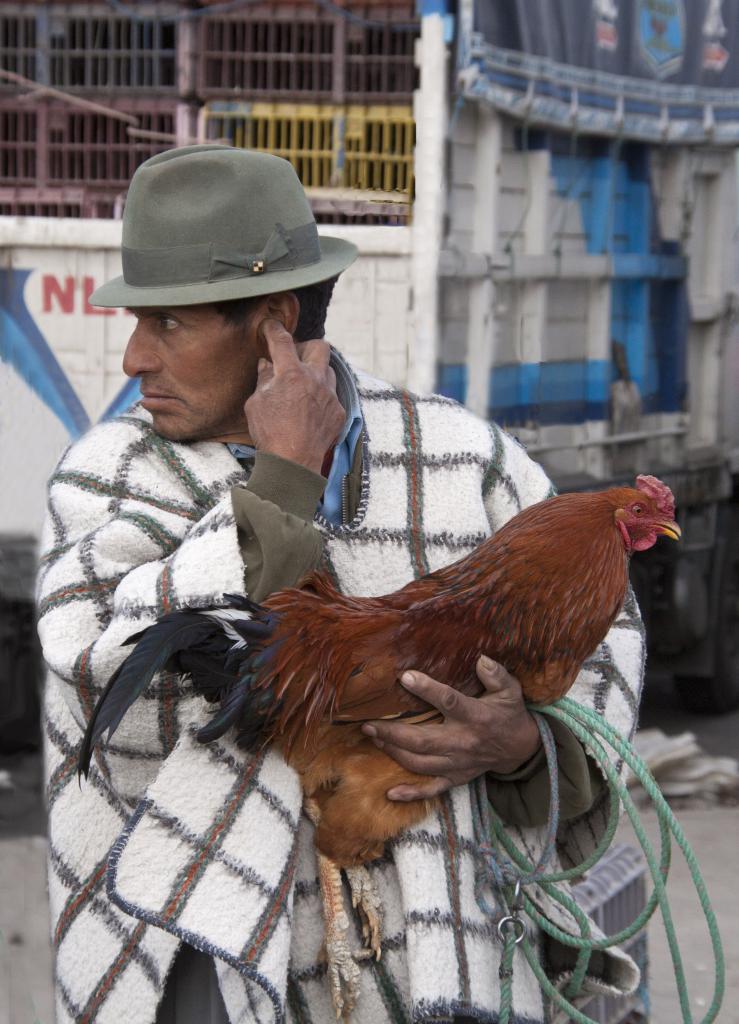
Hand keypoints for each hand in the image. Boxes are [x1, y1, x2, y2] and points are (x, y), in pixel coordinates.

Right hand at [244, 319, 345, 473]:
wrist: (293, 464)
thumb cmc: (269, 434)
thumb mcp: (256, 404)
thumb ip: (263, 380)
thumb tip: (267, 365)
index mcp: (291, 374)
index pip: (282, 340)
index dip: (273, 329)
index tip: (269, 326)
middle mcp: (315, 380)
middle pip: (320, 345)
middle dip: (306, 347)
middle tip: (293, 358)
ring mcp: (330, 396)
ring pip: (328, 370)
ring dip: (315, 372)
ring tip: (302, 385)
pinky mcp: (339, 412)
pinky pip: (332, 395)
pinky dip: (320, 396)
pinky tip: (309, 409)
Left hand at [361, 657, 540, 800]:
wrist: (520, 749)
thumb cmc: (509, 714)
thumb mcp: (510, 690)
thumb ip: (497, 674)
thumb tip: (481, 659)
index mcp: (475, 717)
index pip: (449, 702)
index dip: (427, 689)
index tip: (404, 677)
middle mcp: (463, 742)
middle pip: (423, 740)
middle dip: (392, 732)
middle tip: (368, 723)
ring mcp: (458, 764)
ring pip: (420, 763)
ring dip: (394, 752)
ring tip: (374, 738)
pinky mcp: (456, 778)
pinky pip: (432, 789)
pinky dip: (411, 794)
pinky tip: (390, 793)